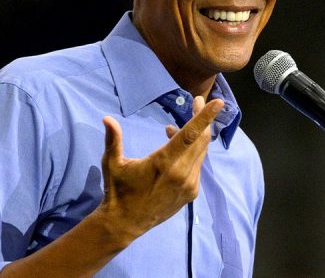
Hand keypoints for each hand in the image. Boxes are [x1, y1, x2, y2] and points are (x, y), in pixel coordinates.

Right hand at [98, 96, 222, 239]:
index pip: (190, 135)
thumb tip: (107, 118)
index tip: (217, 103)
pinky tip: (176, 148)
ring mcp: (189, 184)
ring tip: (172, 128)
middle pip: (202, 140)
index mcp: (165, 163)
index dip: (205, 117)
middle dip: (203, 119)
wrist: (125, 223)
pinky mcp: (191, 192)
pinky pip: (197, 165)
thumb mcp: (112, 163)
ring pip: (201, 152)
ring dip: (195, 135)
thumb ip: (113, 139)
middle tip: (198, 101)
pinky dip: (191, 152)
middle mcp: (182, 173)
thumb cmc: (118, 190)